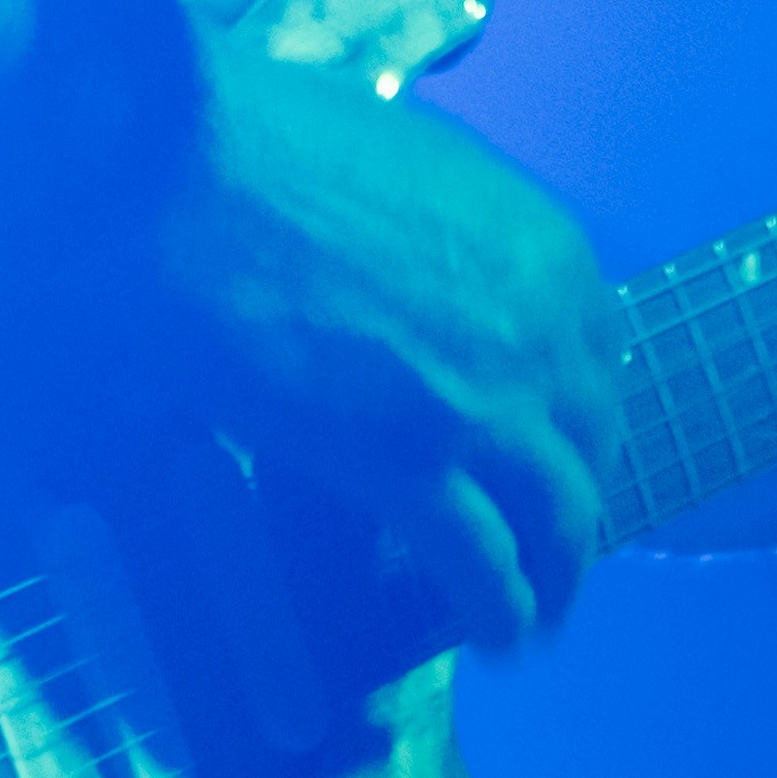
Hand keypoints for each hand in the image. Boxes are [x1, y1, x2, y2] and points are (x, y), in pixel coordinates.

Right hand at [137, 0, 621, 657]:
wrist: (176, 171)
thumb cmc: (260, 140)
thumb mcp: (400, 160)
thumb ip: (444, 232)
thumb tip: (424, 269)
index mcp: (546, 246)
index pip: (599, 353)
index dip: (575, 411)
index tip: (555, 442)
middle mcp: (544, 329)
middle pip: (590, 442)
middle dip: (574, 498)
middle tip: (553, 536)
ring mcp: (487, 404)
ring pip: (559, 518)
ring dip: (556, 576)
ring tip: (540, 615)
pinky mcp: (412, 467)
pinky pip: (483, 562)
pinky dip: (499, 609)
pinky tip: (498, 637)